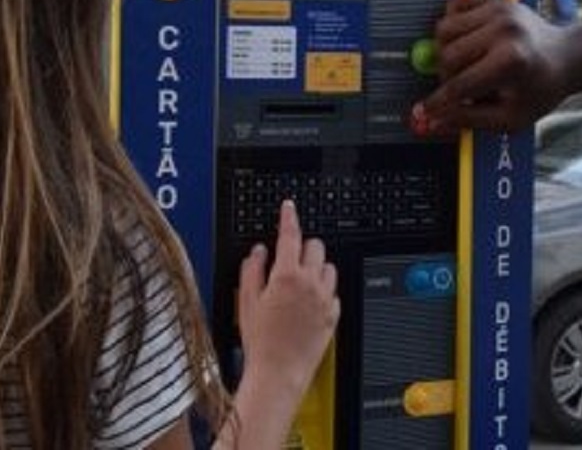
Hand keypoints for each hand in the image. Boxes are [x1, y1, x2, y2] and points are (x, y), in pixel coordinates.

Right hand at [237, 200, 339, 400]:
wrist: (279, 373)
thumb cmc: (260, 342)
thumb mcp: (246, 302)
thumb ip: (252, 270)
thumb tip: (258, 252)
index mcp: (287, 276)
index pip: (290, 235)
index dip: (289, 216)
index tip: (289, 208)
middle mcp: (311, 283)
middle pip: (315, 246)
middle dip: (302, 248)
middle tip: (288, 261)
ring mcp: (326, 298)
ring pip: (329, 267)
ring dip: (316, 268)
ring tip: (299, 284)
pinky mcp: (334, 313)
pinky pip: (334, 291)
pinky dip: (323, 290)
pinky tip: (308, 303)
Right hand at [415, 0, 573, 132]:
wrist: (567, 56)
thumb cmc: (540, 90)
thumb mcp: (510, 118)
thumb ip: (469, 120)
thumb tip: (432, 122)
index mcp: (510, 62)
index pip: (458, 85)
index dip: (439, 101)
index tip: (429, 109)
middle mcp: (503, 30)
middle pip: (446, 55)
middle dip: (446, 75)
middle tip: (461, 85)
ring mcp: (499, 9)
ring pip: (444, 28)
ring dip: (447, 49)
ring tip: (467, 62)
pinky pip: (455, 1)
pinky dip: (454, 18)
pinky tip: (468, 36)